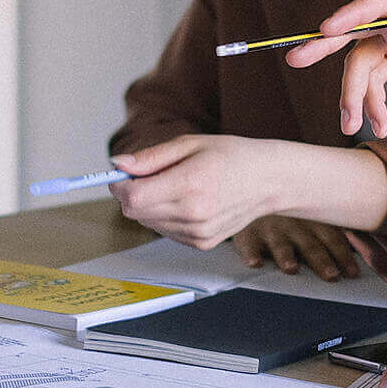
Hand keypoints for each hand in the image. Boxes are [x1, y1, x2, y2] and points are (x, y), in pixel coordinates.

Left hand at [110, 135, 287, 248]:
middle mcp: (193, 214)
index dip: (119, 185)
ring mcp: (198, 233)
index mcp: (190, 184)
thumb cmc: (231, 155)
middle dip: (133, 193)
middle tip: (150, 174)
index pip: (133, 197)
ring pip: (148, 223)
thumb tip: (117, 165)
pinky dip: (166, 216)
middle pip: (136, 212)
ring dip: (150, 205)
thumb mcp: (190, 144)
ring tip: (177, 184)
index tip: (122, 174)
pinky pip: (166, 231)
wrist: (269, 180)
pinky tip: (187, 200)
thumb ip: (151, 157)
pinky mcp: (202, 243)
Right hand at [230, 215, 359, 281]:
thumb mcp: (309, 209)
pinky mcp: (246, 232)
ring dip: (286, 256)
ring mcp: (269, 227)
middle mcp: (292, 222)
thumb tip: (348, 258)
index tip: (352, 274)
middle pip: (309, 245)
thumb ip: (326, 228)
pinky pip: (247, 243)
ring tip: (291, 268)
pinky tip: (255, 262)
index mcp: (312, 218)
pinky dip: (251, 253)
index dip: (343, 256)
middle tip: (331, 275)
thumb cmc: (287, 207)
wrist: (251, 184)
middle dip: (321, 260)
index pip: (332, 238)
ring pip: (280, 244)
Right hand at [283, 0, 386, 137]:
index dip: (353, 14)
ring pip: (363, 60)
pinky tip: (379, 123)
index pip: (382, 2)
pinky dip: (373, 99)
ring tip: (353, 125)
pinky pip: (375, 74)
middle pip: (359, 27)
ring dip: (356, 92)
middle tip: (295, 59)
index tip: (326, 29)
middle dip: (326, 45)